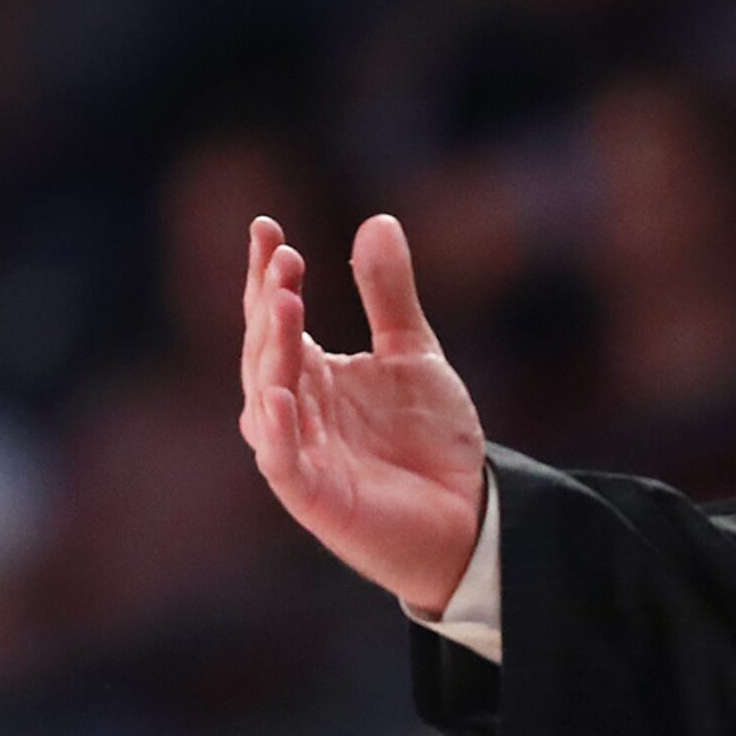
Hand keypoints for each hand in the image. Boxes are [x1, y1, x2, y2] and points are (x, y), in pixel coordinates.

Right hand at [238, 214, 488, 616]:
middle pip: (265, 350)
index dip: (266, 274)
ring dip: (272, 351)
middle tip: (284, 259)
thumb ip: (389, 296)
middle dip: (269, 303)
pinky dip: (273, 430)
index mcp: (311, 374)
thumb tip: (377, 220)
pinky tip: (276, 394)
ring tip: (284, 302)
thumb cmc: (430, 441)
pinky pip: (282, 461)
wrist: (470, 515)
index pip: (274, 317)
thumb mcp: (413, 355)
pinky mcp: (314, 497)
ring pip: (266, 396)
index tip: (267, 227)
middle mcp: (294, 410)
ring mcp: (299, 452)